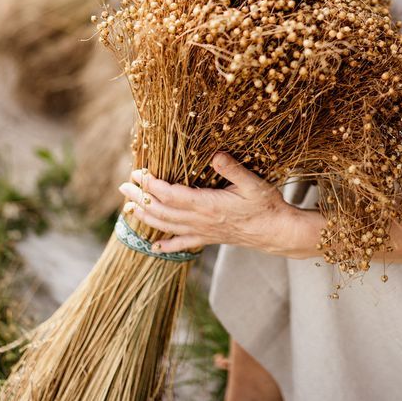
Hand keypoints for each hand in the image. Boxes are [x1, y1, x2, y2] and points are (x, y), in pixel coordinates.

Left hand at [118, 152, 323, 258]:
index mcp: (207, 205)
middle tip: (124, 186)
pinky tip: (154, 246)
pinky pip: (182, 244)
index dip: (152, 185)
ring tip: (130, 207)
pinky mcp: (208, 238)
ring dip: (147, 216)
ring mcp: (203, 232)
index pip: (170, 195)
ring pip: (167, 226)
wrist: (277, 232)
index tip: (139, 173)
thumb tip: (215, 154)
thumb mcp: (253, 183)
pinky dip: (165, 245)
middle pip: (162, 211)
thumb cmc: (266, 205)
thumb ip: (232, 169)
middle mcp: (200, 221)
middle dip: (141, 198)